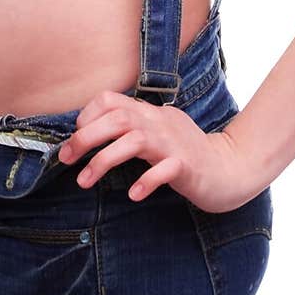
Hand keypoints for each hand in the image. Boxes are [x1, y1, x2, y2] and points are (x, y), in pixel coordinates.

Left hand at [57, 90, 251, 213]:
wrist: (228, 168)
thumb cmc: (186, 154)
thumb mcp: (157, 133)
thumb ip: (132, 129)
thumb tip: (92, 132)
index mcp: (150, 114)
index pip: (112, 100)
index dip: (88, 115)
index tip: (75, 137)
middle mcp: (159, 123)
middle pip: (117, 118)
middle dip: (86, 137)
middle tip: (66, 158)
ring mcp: (174, 144)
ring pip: (134, 141)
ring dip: (104, 160)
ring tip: (85, 181)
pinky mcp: (187, 166)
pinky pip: (165, 170)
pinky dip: (147, 181)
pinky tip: (134, 194)